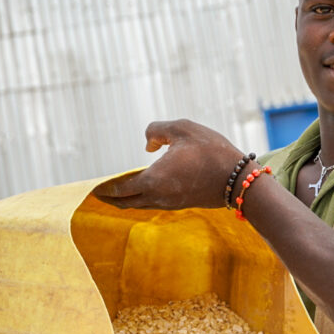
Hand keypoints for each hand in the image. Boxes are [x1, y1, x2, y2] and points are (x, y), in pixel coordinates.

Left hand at [93, 119, 242, 209]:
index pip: (122, 187)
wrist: (239, 180)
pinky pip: (155, 204)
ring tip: (117, 197)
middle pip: (128, 202)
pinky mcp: (183, 204)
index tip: (95, 189)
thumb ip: (157, 130)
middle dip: (112, 199)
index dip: (106, 188)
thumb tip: (148, 145)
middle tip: (100, 196)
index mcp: (154, 179)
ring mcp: (171, 203)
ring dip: (128, 201)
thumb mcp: (182, 129)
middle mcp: (159, 196)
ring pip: (142, 205)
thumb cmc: (211, 151)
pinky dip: (143, 200)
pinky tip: (144, 194)